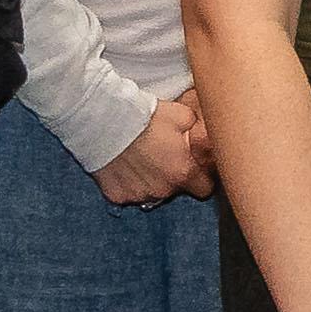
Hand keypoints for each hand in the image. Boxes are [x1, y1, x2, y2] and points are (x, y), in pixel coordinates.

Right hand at [97, 93, 213, 206]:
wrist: (105, 120)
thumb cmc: (145, 116)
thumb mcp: (183, 115)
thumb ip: (198, 132)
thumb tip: (204, 137)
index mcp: (183, 173)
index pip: (205, 189)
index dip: (201, 177)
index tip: (194, 167)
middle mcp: (163, 189)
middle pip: (176, 191)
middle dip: (173, 177)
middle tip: (162, 156)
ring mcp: (138, 195)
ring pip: (152, 194)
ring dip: (151, 181)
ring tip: (141, 159)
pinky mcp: (117, 196)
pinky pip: (127, 193)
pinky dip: (127, 183)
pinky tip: (124, 165)